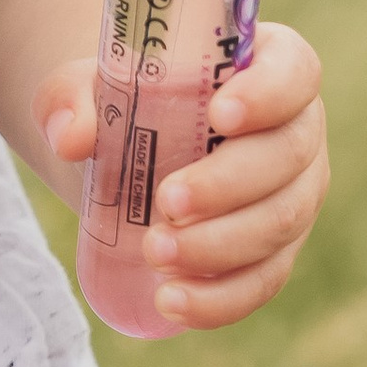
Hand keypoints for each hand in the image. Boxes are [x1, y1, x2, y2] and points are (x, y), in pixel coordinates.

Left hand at [35, 22, 327, 327]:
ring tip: (154, 252)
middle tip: (164, 202)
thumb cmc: (125, 101)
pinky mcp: (276, 251)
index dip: (268, 93)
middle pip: (288, 156)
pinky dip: (222, 298)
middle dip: (228, 184)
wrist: (128, 152)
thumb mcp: (88, 84)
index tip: (218, 115)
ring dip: (220, 245)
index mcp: (268, 66)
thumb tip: (71, 137)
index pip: (295, 71)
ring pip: (280, 223)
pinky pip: (264, 280)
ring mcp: (294, 194)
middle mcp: (296, 130)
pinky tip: (172, 300)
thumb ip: (72, 97)